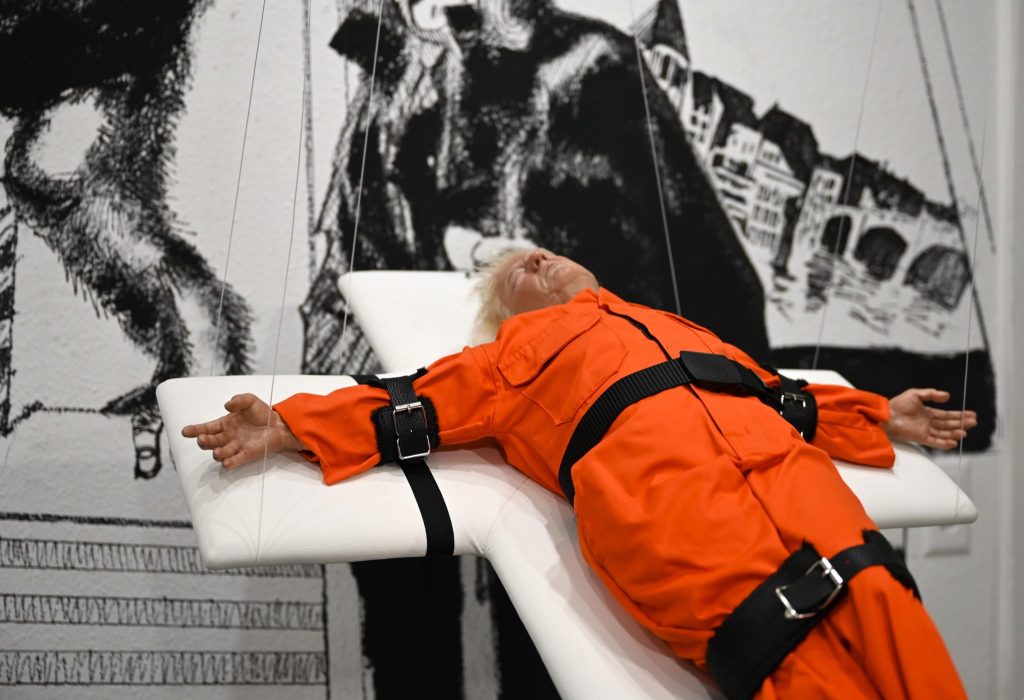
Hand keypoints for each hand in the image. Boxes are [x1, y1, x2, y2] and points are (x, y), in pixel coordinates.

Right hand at [181, 393, 304, 468]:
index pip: (207, 428)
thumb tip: (227, 405)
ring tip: (217, 452)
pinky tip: (226, 463)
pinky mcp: (247, 454)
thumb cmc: (262, 413)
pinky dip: (230, 462)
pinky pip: (236, 460)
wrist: (279, 424)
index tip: (185, 431)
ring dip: (217, 453)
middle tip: (202, 440)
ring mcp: (236, 446)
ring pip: (221, 452)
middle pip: (211, 441)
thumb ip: (239, 400)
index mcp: (225, 424)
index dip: (195, 430)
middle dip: (205, 441)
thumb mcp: (250, 400)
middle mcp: (228, 437)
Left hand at [883, 388, 976, 449]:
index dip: (959, 415)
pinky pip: (935, 442)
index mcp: (927, 412)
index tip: (971, 415)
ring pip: (944, 433)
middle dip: (961, 423)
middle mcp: (928, 422)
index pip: (946, 415)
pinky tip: (954, 442)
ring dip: (954, 433)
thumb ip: (931, 394)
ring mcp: (925, 431)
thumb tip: (947, 396)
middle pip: (948, 424)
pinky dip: (944, 443)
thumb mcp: (916, 394)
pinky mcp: (920, 438)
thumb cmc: (898, 404)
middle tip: (973, 422)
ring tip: (965, 432)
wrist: (886, 415)